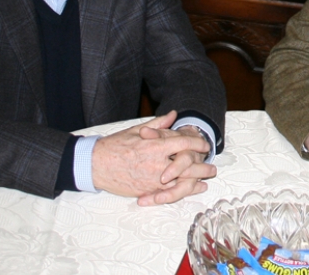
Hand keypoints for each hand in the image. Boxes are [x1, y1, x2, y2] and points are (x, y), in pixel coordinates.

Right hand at [91, 111, 215, 204]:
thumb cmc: (115, 145)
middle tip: (212, 166)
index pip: (182, 143)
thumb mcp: (136, 130)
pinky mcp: (147, 191)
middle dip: (202, 166)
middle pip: (186, 166)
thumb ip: (158, 124)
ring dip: (196, 181)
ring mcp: (152, 179)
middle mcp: (156, 163)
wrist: (95, 165)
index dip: (197, 144)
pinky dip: (183, 191)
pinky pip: (169, 193)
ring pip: (181, 182)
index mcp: (154, 145)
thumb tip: (174, 114)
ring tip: (206, 180)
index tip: (204, 144)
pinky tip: (192, 189)